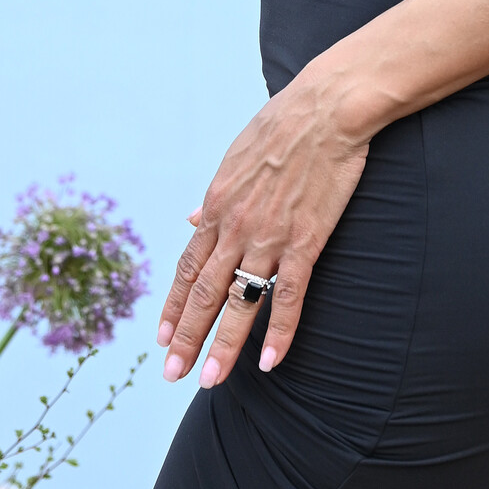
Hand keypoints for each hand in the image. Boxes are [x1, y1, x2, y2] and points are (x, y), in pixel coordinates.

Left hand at [156, 70, 369, 387]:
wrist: (326, 109)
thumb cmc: (284, 124)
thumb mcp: (235, 155)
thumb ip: (215, 194)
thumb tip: (190, 217)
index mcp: (218, 205)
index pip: (188, 267)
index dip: (175, 305)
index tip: (162, 337)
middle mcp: (236, 227)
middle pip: (205, 292)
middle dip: (187, 337)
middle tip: (172, 373)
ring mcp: (270, 236)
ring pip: (240, 301)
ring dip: (223, 344)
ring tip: (209, 380)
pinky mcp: (306, 240)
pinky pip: (289, 295)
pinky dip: (279, 331)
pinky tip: (270, 361)